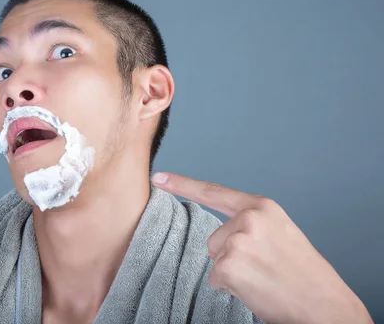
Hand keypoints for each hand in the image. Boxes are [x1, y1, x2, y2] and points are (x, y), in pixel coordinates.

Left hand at [152, 172, 372, 323]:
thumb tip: (224, 235)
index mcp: (262, 207)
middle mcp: (248, 219)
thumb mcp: (280, 233)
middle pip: (214, 239)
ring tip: (264, 278)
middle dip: (232, 257)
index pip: (214, 192)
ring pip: (215, 260)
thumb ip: (252, 225)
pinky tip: (257, 289)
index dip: (183, 184)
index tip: (159, 177)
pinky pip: (216, 279)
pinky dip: (232, 289)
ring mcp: (237, 241)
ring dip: (233, 273)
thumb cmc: (304, 274)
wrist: (325, 307)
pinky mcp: (229, 265)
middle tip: (265, 268)